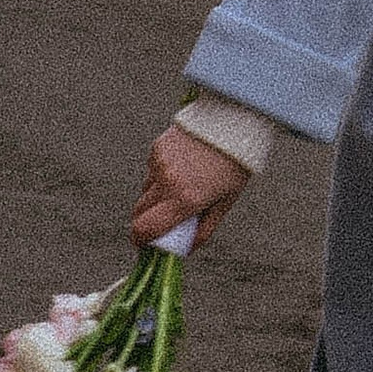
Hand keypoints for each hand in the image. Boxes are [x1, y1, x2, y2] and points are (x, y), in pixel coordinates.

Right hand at [131, 123, 249, 250]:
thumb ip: (204, 229)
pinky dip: (161, 176)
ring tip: (181, 188)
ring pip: (145, 192)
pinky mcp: (157, 148)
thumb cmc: (234, 164)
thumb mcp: (225, 202)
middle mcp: (168, 182)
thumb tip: (186, 249)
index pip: (145, 229)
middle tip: (162, 223)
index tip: (144, 245)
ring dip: (156, 198)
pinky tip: (181, 167)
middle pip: (138, 213)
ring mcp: (159, 164)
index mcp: (185, 199)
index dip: (140, 241)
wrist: (232, 123)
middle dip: (146, 222)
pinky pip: (151, 171)